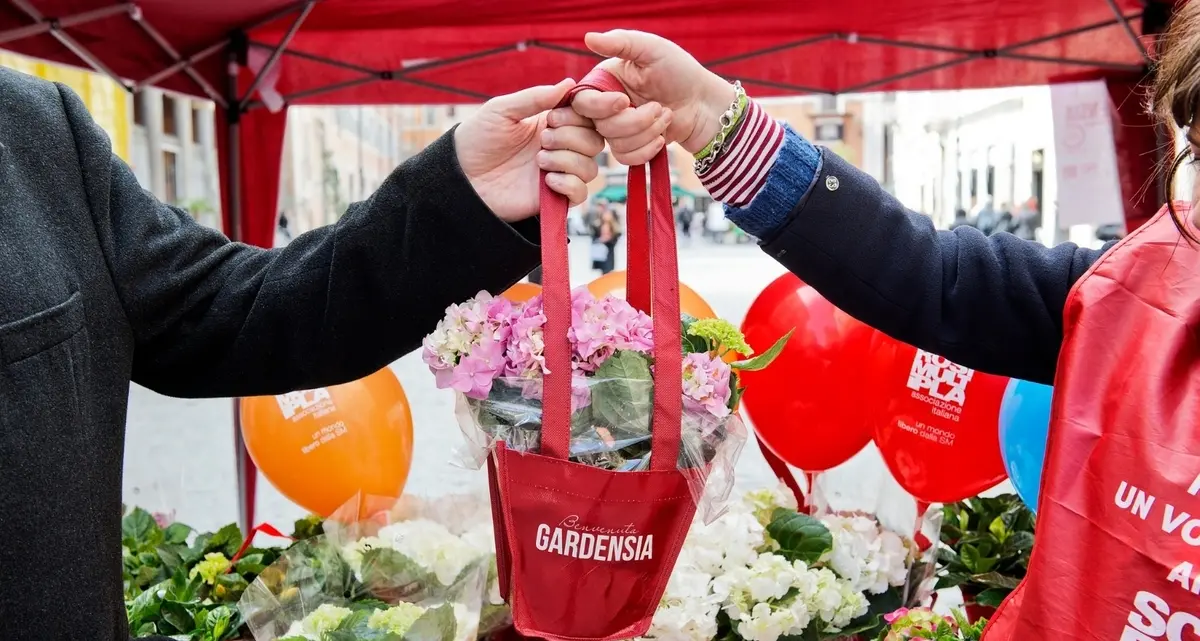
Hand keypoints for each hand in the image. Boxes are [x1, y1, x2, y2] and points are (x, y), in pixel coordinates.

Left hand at [455, 79, 604, 222]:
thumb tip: (570, 83)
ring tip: (539, 160)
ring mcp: (558, 172)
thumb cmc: (477, 139)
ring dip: (568, 160)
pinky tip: (546, 180)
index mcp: (551, 123)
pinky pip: (581, 193)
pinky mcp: (554, 198)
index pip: (586, 117)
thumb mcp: (503, 110)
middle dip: (571, 138)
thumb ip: (536, 97)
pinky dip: (569, 184)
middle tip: (543, 139)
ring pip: (590, 167)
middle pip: (594, 141)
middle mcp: (559, 147)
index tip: (553, 117)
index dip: (579, 116)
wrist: (460, 177)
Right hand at [572, 30, 736, 164]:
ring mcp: (617, 129)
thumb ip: (620, 42)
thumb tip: (588, 37)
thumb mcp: (652, 49)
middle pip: (601, 125)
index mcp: (605, 81)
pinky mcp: (630, 147)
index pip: (583, 101)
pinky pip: (625, 158)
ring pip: (615, 143)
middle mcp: (605, 106)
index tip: (624, 101)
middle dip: (635, 120)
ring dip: (648, 132)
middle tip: (659, 106)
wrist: (703, 104)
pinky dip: (647, 149)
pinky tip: (662, 137)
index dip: (601, 106)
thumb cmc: (680, 71)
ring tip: (665, 115)